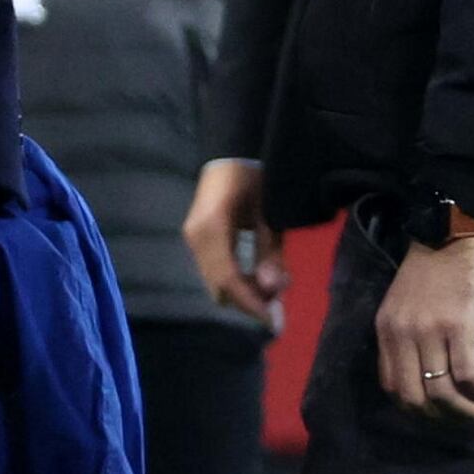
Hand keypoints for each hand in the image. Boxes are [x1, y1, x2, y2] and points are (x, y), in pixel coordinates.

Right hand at [184, 157, 283, 326]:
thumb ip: (270, 253)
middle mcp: (196, 240)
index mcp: (211, 231)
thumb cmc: (255, 177)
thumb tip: (272, 289)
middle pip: (219, 287)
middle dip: (249, 300)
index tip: (274, 321)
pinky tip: (258, 276)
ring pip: (216, 282)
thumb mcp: (270, 214)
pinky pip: (216, 271)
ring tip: (272, 287)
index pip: (229, 280)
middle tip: (279, 304)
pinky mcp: (199, 240)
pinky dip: (237, 280)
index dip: (251, 303)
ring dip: (243, 291)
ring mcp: (194, 240)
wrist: (233, 152)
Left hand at [374, 230, 473, 427]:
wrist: (450, 233)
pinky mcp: (460, 326)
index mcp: (385, 330)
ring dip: (462, 411)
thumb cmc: (430, 268)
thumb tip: (419, 373)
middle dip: (437, 418)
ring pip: (442, 391)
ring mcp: (430, 332)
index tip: (432, 412)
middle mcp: (402, 335)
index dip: (412, 407)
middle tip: (457, 421)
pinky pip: (468, 373)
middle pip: (413, 396)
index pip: (390, 385)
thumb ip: (403, 335)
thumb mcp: (401, 303)